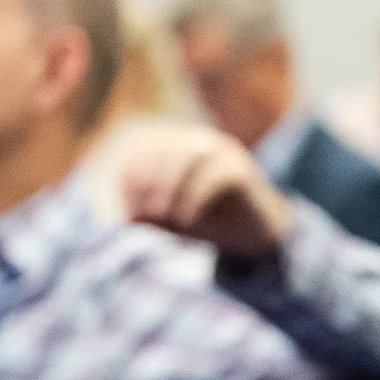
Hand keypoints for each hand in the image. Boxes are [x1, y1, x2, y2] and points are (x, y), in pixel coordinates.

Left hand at [118, 125, 293, 261]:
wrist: (258, 234)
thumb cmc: (208, 224)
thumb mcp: (170, 219)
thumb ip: (147, 214)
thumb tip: (122, 218)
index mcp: (177, 150)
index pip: (142, 152)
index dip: (129, 181)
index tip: (126, 214)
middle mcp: (199, 144)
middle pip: (162, 153)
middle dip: (147, 186)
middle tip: (142, 217)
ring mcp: (222, 154)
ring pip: (188, 160)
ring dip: (169, 190)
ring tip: (162, 218)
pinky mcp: (240, 171)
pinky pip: (214, 177)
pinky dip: (196, 200)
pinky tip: (188, 221)